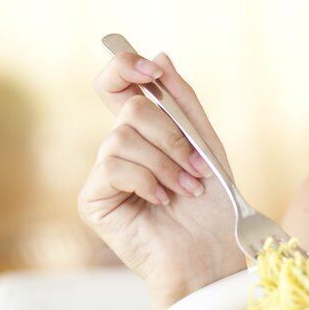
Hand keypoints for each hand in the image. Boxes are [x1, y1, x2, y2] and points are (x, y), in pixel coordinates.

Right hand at [77, 51, 244, 309]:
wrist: (213, 253)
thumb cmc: (214, 205)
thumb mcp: (206, 144)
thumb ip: (183, 102)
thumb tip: (159, 56)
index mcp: (145, 132)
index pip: (118, 84)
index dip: (125, 66)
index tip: (152, 71)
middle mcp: (120, 148)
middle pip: (130, 109)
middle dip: (172, 135)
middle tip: (197, 167)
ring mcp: (104, 174)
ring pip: (122, 138)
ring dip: (166, 163)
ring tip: (188, 188)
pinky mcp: (94, 199)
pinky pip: (113, 167)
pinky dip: (147, 180)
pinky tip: (163, 200)